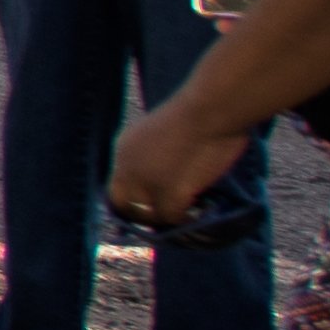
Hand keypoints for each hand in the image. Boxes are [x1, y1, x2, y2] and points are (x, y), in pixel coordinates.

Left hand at [122, 89, 255, 226]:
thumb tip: (172, 173)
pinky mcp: (167, 192)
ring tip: (192, 212)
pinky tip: (205, 211)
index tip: (154, 203)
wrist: (211, 110)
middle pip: (122, 203)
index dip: (134, 196)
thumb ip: (158, 153)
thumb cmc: (202, 111)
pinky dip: (188, 219)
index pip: (118, 182)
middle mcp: (127, 166)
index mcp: (124, 147)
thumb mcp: (166, 132)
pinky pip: (172, 218)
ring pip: (147, 215)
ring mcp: (145, 182)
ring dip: (167, 217)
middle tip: (170, 215)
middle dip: (143, 214)